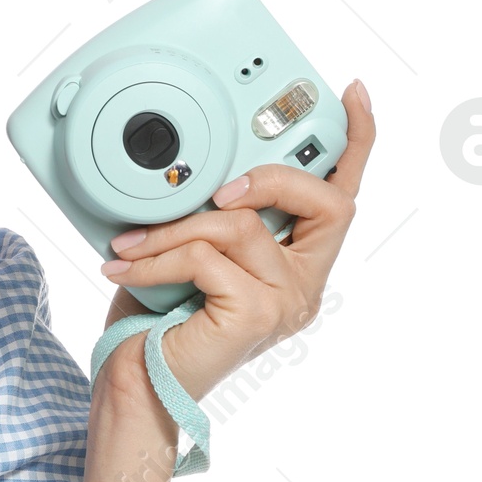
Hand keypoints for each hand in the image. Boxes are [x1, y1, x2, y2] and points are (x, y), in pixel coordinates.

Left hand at [96, 78, 375, 403]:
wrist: (136, 386)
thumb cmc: (158, 323)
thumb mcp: (187, 254)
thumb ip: (207, 216)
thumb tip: (185, 173)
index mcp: (297, 262)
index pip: (340, 196)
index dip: (356, 142)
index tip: (350, 95)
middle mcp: (305, 283)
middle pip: (324, 201)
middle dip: (268, 178)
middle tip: (211, 191)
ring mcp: (287, 301)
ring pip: (241, 227)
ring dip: (174, 230)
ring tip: (129, 243)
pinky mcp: (257, 315)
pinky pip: (206, 259)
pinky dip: (157, 258)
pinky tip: (125, 266)